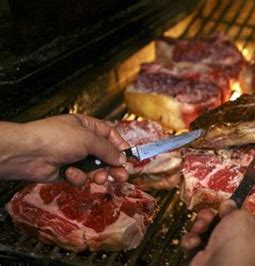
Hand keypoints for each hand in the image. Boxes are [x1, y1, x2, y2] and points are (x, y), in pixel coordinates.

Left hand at [0, 114, 129, 185]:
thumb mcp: (89, 139)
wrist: (28, 154)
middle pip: (105, 155)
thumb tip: (122, 158)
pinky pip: (80, 177)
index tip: (129, 158)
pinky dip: (78, 177)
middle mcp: (81, 141)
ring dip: (99, 174)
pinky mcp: (66, 171)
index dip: (120, 147)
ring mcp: (73, 157)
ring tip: (100, 178)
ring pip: (95, 169)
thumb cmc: (56, 138)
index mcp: (86, 126)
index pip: (110, 135)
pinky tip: (70, 173)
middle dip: (113, 166)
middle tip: (122, 176)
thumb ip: (108, 150)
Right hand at [181, 200, 254, 265]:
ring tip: (200, 227)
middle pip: (226, 226)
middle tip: (210, 216)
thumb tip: (229, 205)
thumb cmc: (237, 251)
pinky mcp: (207, 263)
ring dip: (201, 227)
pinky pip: (197, 246)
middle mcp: (245, 254)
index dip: (238, 211)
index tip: (228, 205)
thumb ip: (236, 209)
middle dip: (213, 218)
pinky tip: (194, 242)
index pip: (252, 223)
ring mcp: (224, 259)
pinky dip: (193, 241)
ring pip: (209, 234)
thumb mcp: (242, 218)